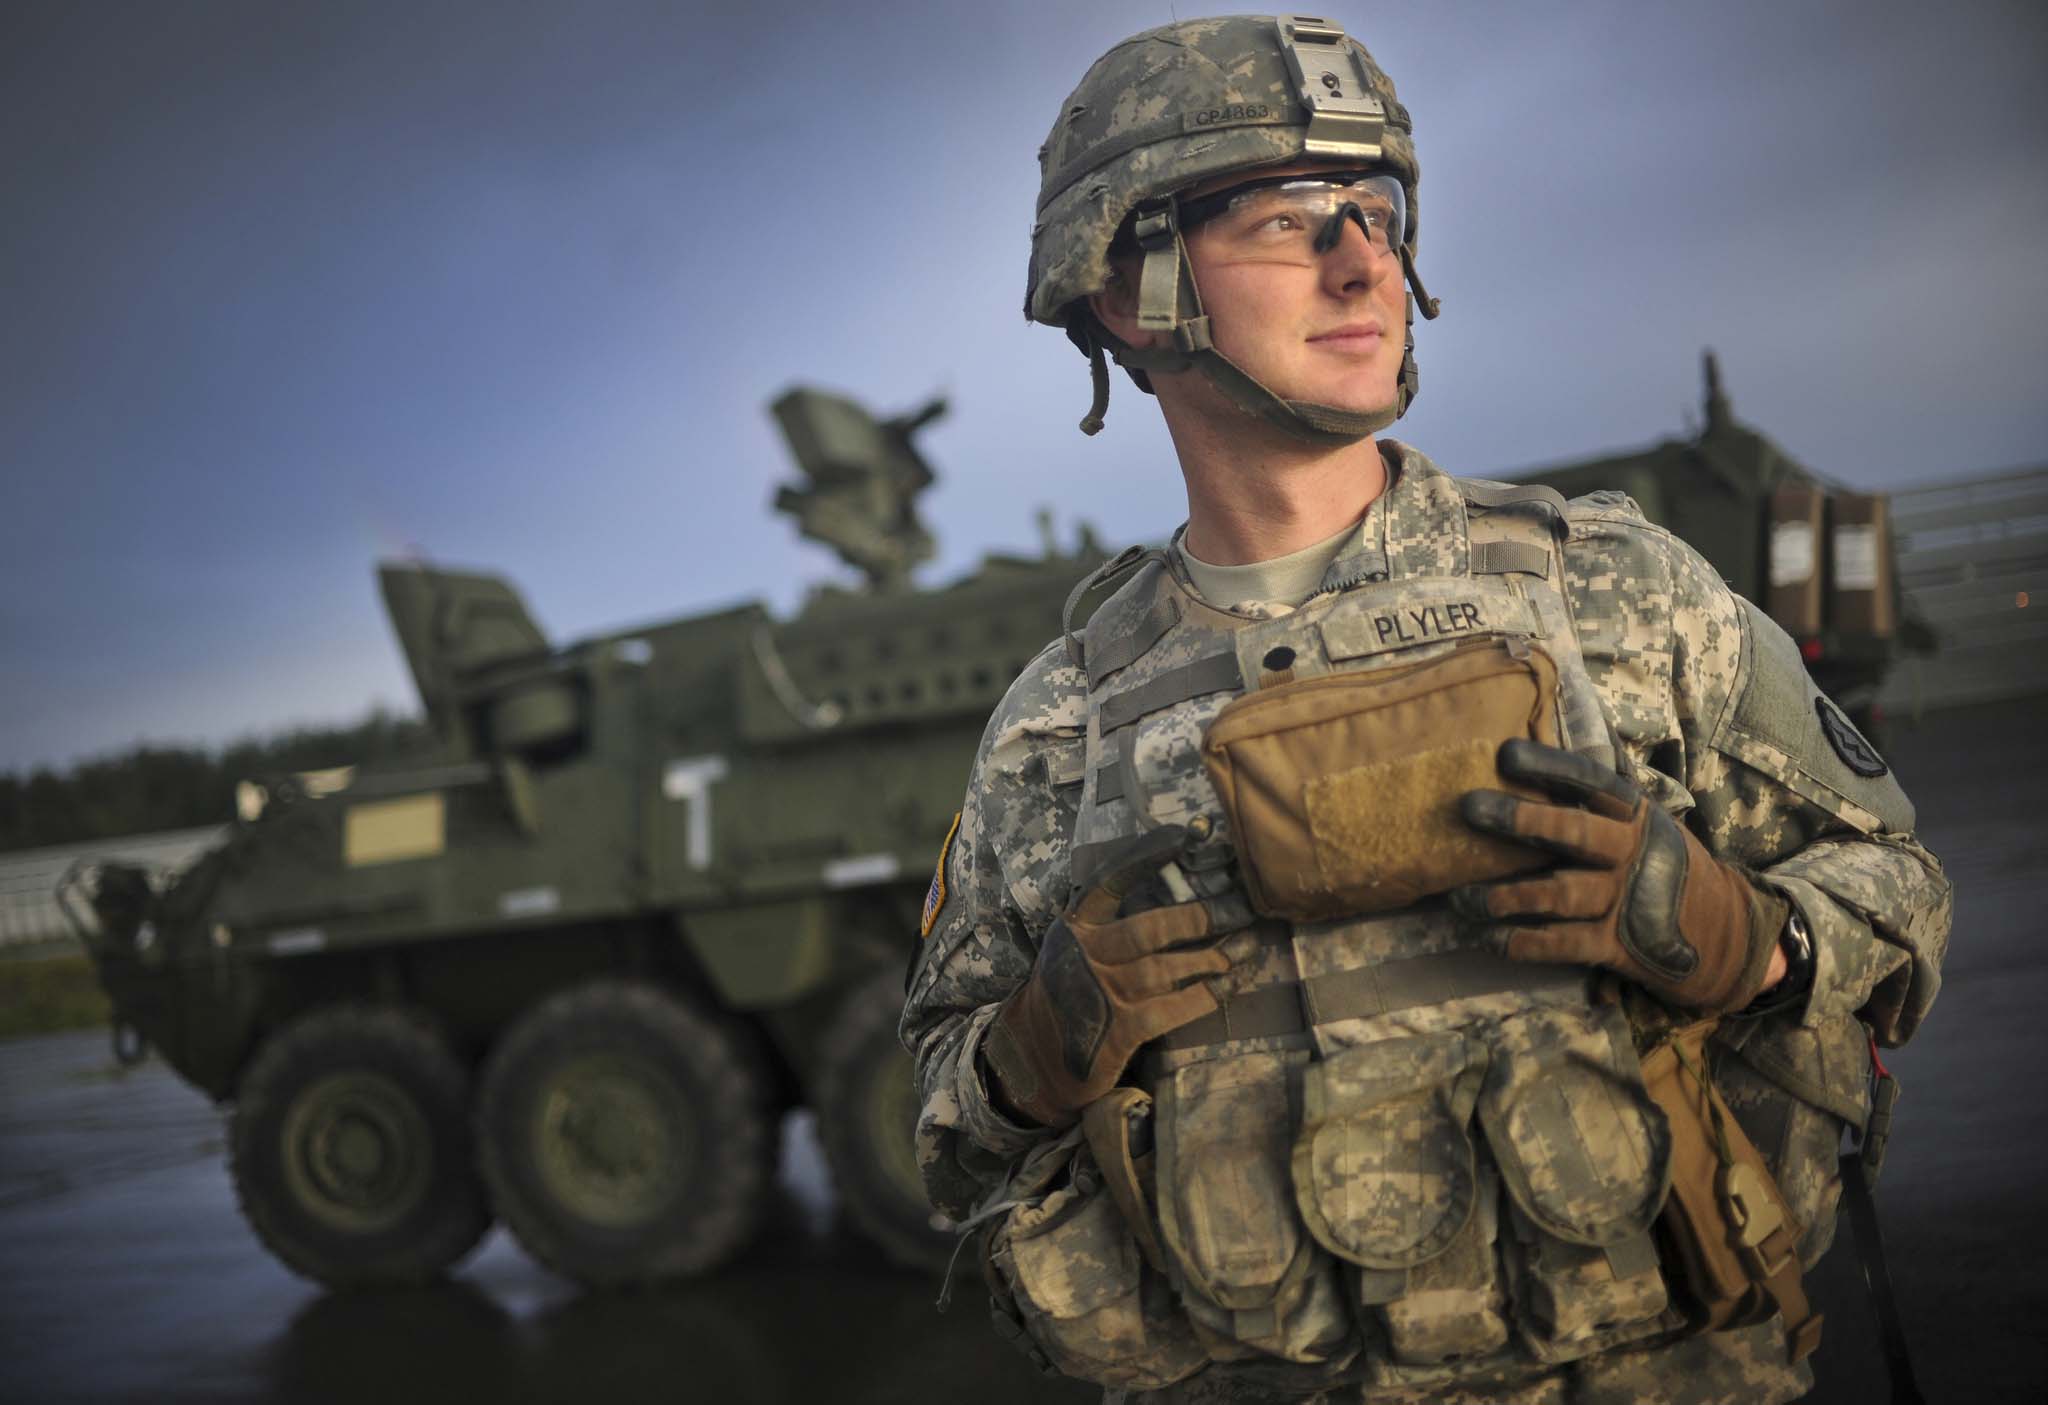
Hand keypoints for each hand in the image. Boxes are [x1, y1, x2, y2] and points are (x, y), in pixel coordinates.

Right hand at [983, 828, 1229, 1126]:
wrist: (1037, 1055)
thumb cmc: (1073, 991)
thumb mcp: (1078, 948)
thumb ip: (1112, 923)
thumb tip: (1177, 886)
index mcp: (1074, 927)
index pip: (1108, 882)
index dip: (1144, 858)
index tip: (1183, 838)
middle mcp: (1084, 956)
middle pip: (1147, 929)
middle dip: (1200, 917)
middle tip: (1241, 908)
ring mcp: (1100, 995)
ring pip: (1165, 969)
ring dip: (1214, 957)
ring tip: (1248, 946)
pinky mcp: (1117, 1032)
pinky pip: (1172, 1009)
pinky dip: (1208, 995)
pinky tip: (1233, 984)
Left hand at [1450, 740, 1787, 1012]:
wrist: (1723, 935)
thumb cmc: (1662, 867)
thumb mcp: (1645, 825)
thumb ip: (1598, 803)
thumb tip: (1536, 761)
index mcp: (1636, 816)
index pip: (1592, 783)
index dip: (1549, 768)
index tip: (1505, 754)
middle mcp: (1631, 853)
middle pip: (1574, 832)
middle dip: (1521, 819)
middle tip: (1469, 807)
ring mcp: (1624, 901)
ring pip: (1558, 894)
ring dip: (1505, 895)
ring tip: (1461, 897)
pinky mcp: (1616, 947)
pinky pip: (1561, 944)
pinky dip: (1521, 943)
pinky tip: (1487, 939)